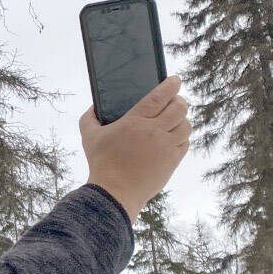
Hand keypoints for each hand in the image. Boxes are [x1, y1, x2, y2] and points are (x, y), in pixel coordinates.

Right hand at [79, 75, 190, 222]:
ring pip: (185, 125)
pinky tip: (173, 138)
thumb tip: (94, 106)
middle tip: (174, 101)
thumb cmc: (101, 163)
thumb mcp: (89, 137)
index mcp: (135, 121)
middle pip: (179, 107)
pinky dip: (182, 137)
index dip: (171, 85)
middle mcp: (154, 131)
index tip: (175, 80)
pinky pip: (185, 142)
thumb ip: (89, 117)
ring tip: (174, 120)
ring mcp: (166, 147)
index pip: (161, 96)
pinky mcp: (172, 161)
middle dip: (179, 100)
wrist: (114, 193)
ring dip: (181, 119)